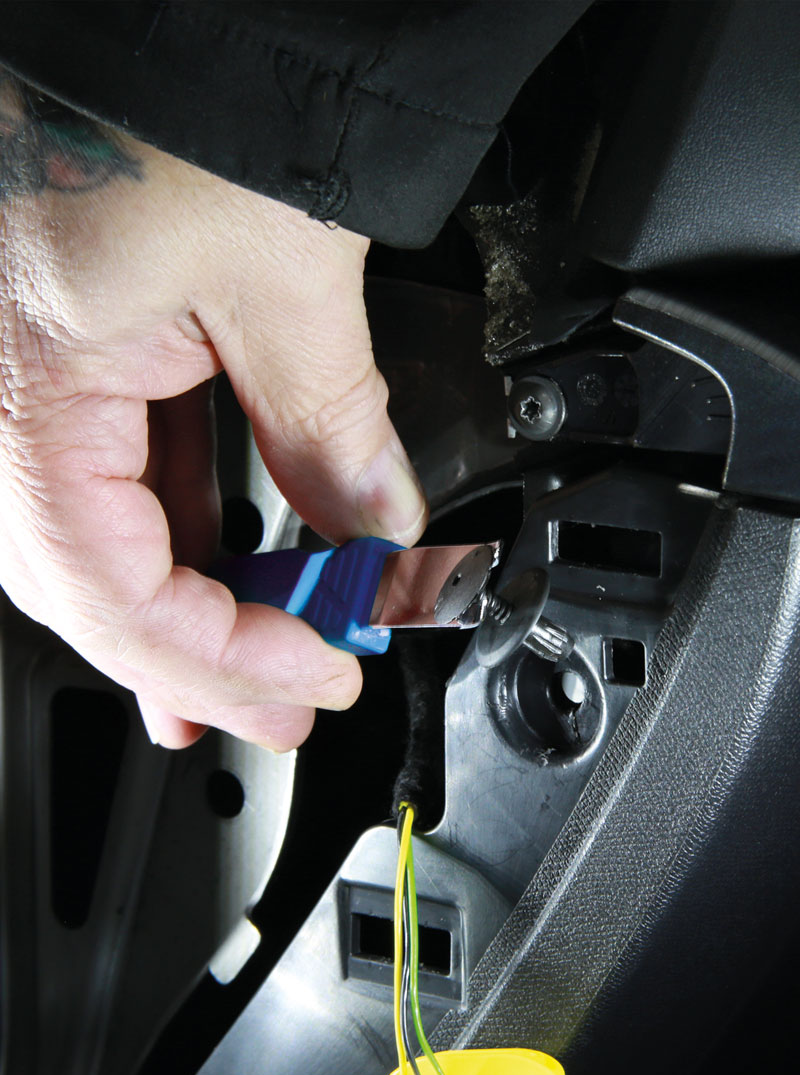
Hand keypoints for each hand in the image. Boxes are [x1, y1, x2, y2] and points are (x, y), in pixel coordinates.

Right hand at [0, 80, 426, 748]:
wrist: (166, 12)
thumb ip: (332, 431)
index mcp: (30, 387)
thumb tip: (380, 534)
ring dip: (187, 611)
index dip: (220, 656)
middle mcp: (7, 399)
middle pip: (92, 584)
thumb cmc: (187, 90)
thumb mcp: (284, 278)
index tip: (318, 676)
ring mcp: (33, 384)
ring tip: (259, 667)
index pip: (110, 590)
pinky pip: (121, 475)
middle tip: (287, 704)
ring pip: (101, 541)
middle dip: (198, 661)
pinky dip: (184, 532)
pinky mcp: (78, 360)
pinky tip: (230, 568)